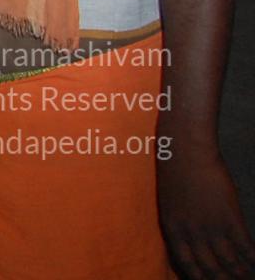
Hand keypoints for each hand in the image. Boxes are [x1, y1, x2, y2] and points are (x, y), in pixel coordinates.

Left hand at [159, 144, 254, 278]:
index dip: (199, 277)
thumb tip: (193, 241)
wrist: (185, 149)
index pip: (185, 265)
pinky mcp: (229, 217)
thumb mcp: (169, 202)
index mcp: (171, 228)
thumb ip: (180, 224)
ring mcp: (211, 226)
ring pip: (229, 261)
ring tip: (246, 276)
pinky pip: (244, 246)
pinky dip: (252, 258)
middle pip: (209, 268)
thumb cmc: (177, 171)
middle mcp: (190, 232)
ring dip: (240, 272)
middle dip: (222, 279)